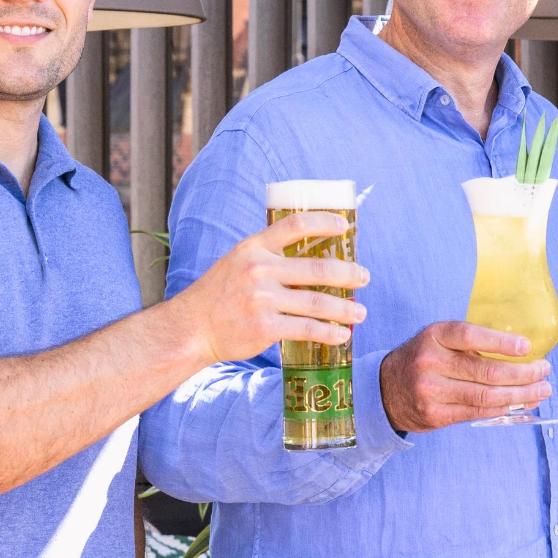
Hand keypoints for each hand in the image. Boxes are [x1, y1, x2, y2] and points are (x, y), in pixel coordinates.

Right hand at [176, 211, 369, 362]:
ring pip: (317, 303)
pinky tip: (341, 335)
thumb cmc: (220, 293)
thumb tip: (312, 255)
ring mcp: (262, 300)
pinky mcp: (264, 328)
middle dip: (349, 274)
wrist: (192, 328)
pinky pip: (306, 329)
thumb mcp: (238, 261)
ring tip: (361, 312)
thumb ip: (268, 255)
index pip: (295, 225)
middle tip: (365, 277)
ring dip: (345, 309)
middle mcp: (259, 270)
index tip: (345, 227)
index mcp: (254, 248)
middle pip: (317, 269)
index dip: (324, 222)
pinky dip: (329, 333)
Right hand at [380, 322, 551, 431]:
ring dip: (520, 394)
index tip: (527, 347)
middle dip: (522, 374)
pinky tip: (521, 403)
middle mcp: (430, 363)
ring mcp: (431, 392)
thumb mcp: (437, 340)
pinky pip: (477, 412)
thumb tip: (520, 352)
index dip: (500, 342)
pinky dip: (504, 408)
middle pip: (486, 372)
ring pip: (486, 396)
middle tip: (545, 371)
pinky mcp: (435, 415)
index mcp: (434, 336)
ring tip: (542, 390)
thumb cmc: (422, 359)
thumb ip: (469, 344)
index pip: (470, 336)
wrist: (383, 390)